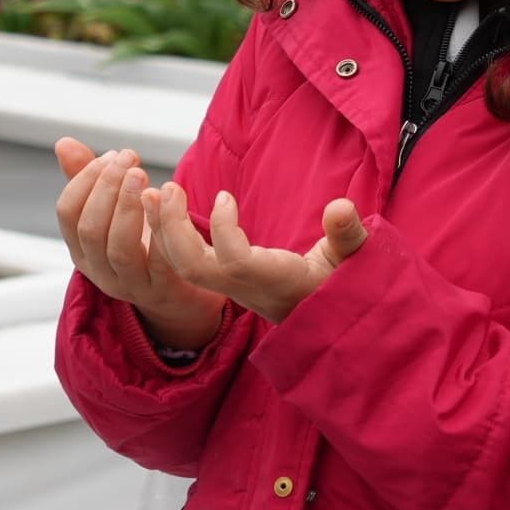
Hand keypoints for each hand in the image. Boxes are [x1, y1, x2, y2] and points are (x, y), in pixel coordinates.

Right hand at [52, 139, 226, 351]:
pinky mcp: (164, 290)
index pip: (67, 214)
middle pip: (91, 230)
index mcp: (81, 250)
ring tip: (143, 175)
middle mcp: (100, 270)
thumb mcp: (112, 215)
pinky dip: (161, 229)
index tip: (110, 155)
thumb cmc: (143, 247)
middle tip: (128, 159)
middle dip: (107, 188)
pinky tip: (168, 200)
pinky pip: (161, 261)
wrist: (180, 296)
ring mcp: (131, 284)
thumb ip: (88, 180)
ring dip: (128, 206)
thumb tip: (64, 143)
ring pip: (119, 248)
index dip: (84, 181)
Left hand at [149, 181, 366, 325]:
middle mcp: (245, 287)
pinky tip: (163, 205)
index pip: (235, 263)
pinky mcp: (221, 279)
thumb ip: (348, 235)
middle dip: (172, 230)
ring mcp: (230, 286)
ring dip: (163, 230)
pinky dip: (167, 234)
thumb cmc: (342, 286)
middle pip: (192, 268)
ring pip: (181, 266)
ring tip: (155, 191)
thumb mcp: (354, 261)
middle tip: (166, 189)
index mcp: (274, 281)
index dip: (223, 230)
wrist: (326, 320)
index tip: (225, 196)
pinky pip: (183, 262)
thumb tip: (340, 206)